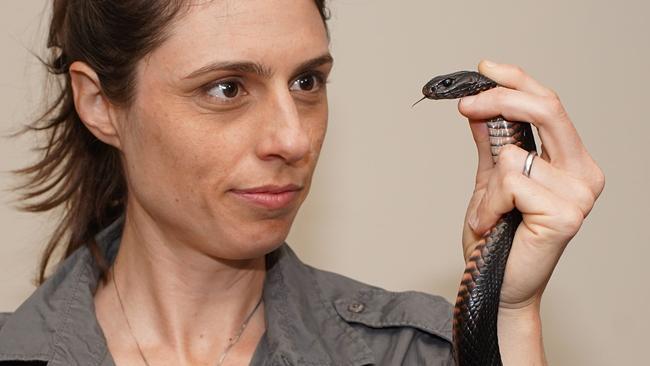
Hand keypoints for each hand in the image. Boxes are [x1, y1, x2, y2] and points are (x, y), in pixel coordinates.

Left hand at [458, 60, 604, 310]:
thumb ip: (490, 145)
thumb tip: (478, 107)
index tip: (484, 67)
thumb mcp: (489, 182)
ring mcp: (579, 194)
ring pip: (512, 153)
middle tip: (465, 104)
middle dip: (499, 98)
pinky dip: (486, 205)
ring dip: (485, 187)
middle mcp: (584, 173)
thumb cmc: (497, 240)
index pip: (550, 105)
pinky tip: (491, 227)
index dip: (517, 80)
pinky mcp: (564, 213)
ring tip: (486, 216)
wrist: (497, 288)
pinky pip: (507, 183)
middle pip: (546, 108)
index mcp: (571, 161)